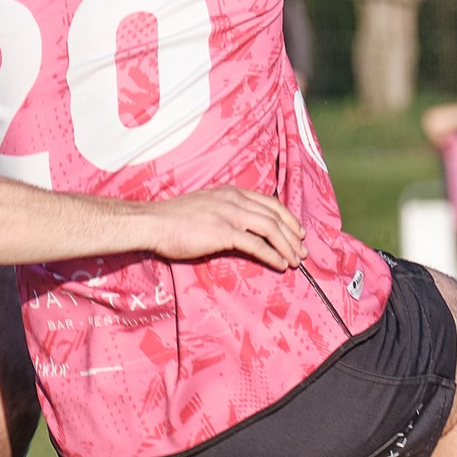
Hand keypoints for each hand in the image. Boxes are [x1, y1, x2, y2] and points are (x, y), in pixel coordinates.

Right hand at [145, 185, 306, 268]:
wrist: (154, 222)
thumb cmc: (174, 219)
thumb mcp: (205, 206)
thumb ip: (224, 211)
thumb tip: (239, 227)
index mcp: (231, 192)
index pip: (269, 202)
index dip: (288, 217)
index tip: (298, 232)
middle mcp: (234, 199)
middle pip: (275, 215)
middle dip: (293, 235)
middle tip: (303, 250)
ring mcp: (230, 214)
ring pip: (271, 228)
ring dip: (287, 246)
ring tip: (295, 260)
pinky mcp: (224, 232)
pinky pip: (257, 245)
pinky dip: (273, 255)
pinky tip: (280, 265)